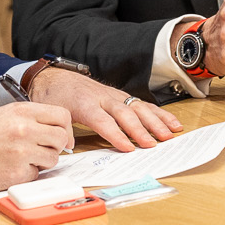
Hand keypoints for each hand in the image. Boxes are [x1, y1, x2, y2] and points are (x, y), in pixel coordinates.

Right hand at [0, 102, 74, 195]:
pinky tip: (10, 168)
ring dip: (42, 161)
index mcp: (21, 111)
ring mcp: (22, 153)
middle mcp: (25, 129)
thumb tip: (51, 128)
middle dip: (56, 146)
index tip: (63, 137)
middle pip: (61, 138)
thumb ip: (27, 119)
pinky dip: (27, 174)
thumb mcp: (1, 115)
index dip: (65, 129)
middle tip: (44, 149)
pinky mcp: (17, 174)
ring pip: (53, 159)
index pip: (62, 116)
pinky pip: (36, 175)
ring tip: (22, 158)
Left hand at [29, 67, 182, 152]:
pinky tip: (172, 123)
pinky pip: (143, 104)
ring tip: (169, 134)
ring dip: (155, 121)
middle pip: (125, 114)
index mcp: (85, 103)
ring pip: (138, 107)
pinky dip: (159, 113)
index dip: (116, 135)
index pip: (103, 121)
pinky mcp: (121, 96)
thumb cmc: (54, 96)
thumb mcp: (52, 113)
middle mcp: (103, 98)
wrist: (55, 75)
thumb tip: (69, 147)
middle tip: (153, 144)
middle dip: (140, 130)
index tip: (128, 148)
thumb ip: (62, 131)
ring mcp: (114, 95)